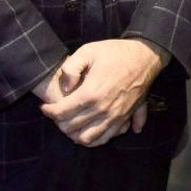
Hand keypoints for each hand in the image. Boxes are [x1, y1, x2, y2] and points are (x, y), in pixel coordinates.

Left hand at [39, 38, 165, 146]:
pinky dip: (96, 139)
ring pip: (89, 138)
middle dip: (60, 123)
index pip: (62, 113)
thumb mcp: (88, 51)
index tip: (45, 107)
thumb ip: (70, 68)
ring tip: (71, 124)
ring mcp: (116, 116)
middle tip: (57, 115)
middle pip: (73, 128)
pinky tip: (90, 130)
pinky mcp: (126, 118)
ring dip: (76, 135)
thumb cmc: (116, 52)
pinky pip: (108, 137)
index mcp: (91, 93)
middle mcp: (103, 109)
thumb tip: (65, 87)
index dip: (49, 112)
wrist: (146, 56)